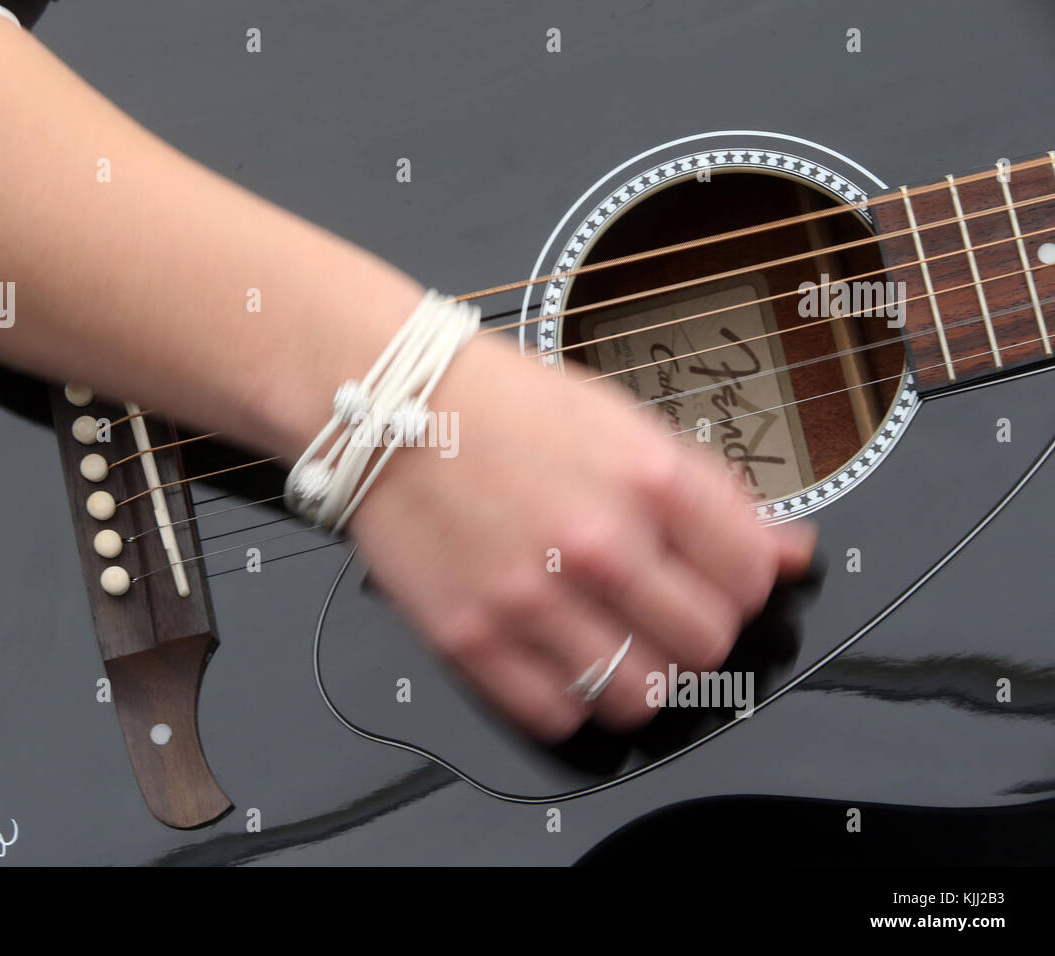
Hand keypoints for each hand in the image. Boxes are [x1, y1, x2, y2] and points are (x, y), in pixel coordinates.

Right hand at [347, 334, 815, 742]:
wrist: (390, 404)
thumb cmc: (504, 408)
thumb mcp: (623, 423)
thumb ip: (715, 493)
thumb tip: (791, 552)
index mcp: (649, 477)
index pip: (752, 579)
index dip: (745, 587)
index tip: (720, 583)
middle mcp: (597, 542)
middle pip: (706, 646)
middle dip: (696, 635)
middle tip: (665, 615)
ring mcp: (532, 596)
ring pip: (641, 695)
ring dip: (641, 678)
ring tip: (615, 645)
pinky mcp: (472, 637)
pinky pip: (557, 714)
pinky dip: (570, 699)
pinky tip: (559, 657)